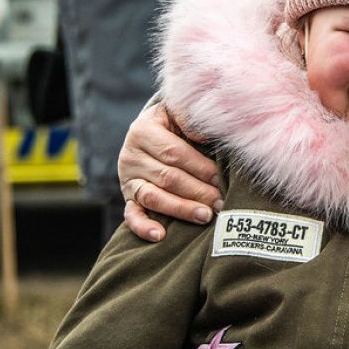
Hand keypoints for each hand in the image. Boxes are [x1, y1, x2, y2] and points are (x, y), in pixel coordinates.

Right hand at [118, 102, 222, 241]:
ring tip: (205, 216)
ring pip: (153, 197)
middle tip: (221, 202)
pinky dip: (143, 227)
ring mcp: (127, 179)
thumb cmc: (177, 123)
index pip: (174, 153)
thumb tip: (203, 135)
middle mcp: (131, 155)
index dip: (200, 168)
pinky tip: (159, 235)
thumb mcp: (181, 113)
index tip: (221, 179)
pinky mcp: (128, 197)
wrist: (156, 129)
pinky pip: (131, 215)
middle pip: (167, 178)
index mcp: (143, 130)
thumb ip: (191, 119)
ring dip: (181, 209)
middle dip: (197, 191)